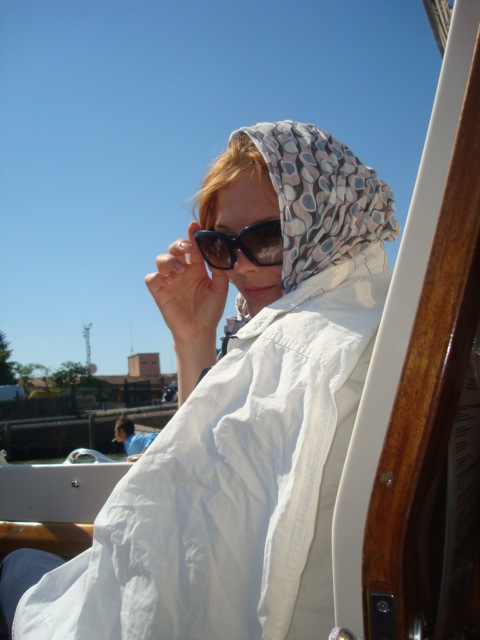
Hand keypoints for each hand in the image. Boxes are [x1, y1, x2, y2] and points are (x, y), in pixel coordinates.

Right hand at [145, 221, 228, 346]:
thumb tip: (222, 251)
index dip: (192, 235)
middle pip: (174, 249)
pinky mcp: (159, 292)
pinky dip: (158, 277)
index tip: (194, 226)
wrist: (199, 331)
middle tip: (186, 248)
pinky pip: (151, 278)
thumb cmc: (210, 310)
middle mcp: (182, 271)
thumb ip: (221, 269)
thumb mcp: (220, 288)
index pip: (193, 247)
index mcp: (197, 268)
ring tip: (180, 269)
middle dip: (178, 244)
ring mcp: (169, 280)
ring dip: (169, 260)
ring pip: (161, 260)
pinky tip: (169, 283)